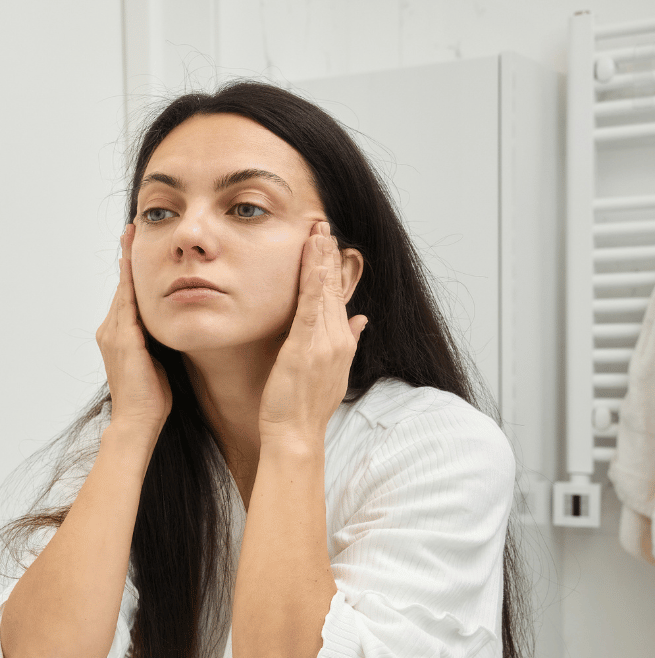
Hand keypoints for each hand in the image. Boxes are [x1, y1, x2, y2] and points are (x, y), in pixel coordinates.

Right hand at [95, 224, 172, 437]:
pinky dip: (130, 281)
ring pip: (123, 290)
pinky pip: (128, 302)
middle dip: (127, 259)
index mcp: (117, 337)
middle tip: (132, 229)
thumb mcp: (156, 362)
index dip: (130, 273)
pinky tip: (135, 263)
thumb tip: (175, 326)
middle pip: (122, 287)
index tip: (135, 248)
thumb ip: (158, 342)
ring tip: (131, 236)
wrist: (137, 421)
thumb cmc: (151, 398)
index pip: (126, 297)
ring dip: (127, 262)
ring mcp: (113, 334)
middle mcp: (109, 331)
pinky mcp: (122, 339)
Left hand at [258, 221, 367, 444]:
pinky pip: (310, 308)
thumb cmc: (304, 408)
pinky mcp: (305, 347)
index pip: (338, 298)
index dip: (333, 269)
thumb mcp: (331, 373)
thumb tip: (361, 320)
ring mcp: (324, 343)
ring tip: (317, 230)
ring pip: (323, 292)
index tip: (329, 243)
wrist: (297, 434)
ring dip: (320, 259)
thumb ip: (347, 343)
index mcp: (341, 344)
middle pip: (333, 289)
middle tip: (322, 224)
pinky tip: (313, 260)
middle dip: (328, 255)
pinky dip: (313, 282)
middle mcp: (337, 340)